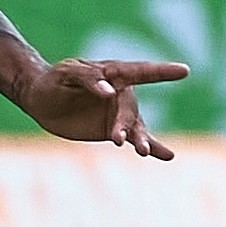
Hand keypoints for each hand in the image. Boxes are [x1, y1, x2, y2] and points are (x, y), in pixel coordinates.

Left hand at [17, 58, 189, 159]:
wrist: (42, 100)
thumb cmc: (54, 81)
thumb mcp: (65, 74)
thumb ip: (88, 79)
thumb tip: (110, 91)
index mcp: (113, 72)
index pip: (140, 71)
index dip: (162, 71)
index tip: (184, 71)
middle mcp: (122, 92)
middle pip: (129, 109)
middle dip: (125, 124)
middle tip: (116, 139)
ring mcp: (121, 113)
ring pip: (136, 127)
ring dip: (142, 140)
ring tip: (144, 151)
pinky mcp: (116, 130)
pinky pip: (136, 139)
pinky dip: (153, 147)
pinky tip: (168, 155)